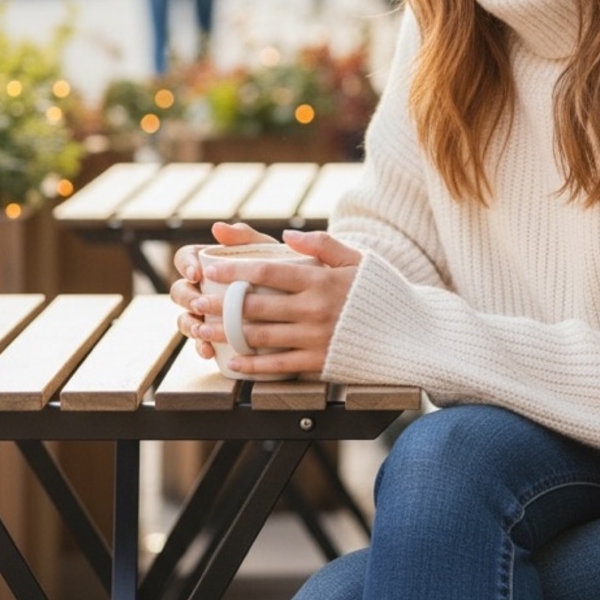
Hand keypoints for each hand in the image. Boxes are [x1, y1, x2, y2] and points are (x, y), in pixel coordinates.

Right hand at [171, 221, 277, 359]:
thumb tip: (217, 227)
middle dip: (185, 297)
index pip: (185, 257)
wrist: (303, 298)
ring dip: (189, 324)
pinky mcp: (216, 335)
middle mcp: (204, 287)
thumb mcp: (266, 250)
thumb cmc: (280, 267)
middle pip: (179, 290)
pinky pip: (201, 342)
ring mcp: (207, 313)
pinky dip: (201, 347)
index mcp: (211, 262)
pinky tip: (209, 351)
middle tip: (199, 303)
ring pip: (185, 318)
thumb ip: (245, 236)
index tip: (197, 273)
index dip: (185, 264)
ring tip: (201, 330)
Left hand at [184, 229, 361, 376]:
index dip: (235, 269)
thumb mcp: (356, 258)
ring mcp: (315, 337)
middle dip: (220, 303)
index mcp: (320, 279)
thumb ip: (322, 243)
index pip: (268, 271)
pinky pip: (279, 365)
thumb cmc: (376, 291)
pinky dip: (253, 365)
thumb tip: (288, 234)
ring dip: (227, 333)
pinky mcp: (318, 362)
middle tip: (194, 301)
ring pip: (260, 335)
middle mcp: (314, 308)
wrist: (406, 332)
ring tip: (202, 328)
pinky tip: (234, 362)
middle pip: (256, 305)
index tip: (210, 268)